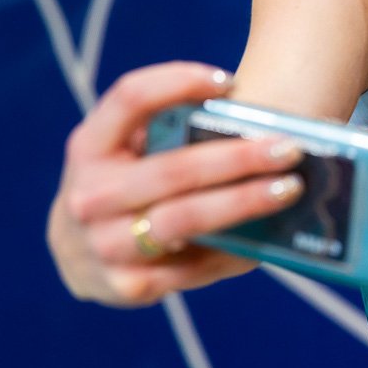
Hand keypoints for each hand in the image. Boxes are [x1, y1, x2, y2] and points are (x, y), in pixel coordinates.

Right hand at [48, 62, 304, 306]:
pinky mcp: (128, 286)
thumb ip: (167, 132)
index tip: (231, 82)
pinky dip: (233, 250)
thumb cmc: (123, 185)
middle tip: (289, 147)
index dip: (178, 82)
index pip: (129, 98)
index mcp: (89, 147)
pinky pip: (192, 265)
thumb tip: (251, 118)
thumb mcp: (125, 152)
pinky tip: (268, 238)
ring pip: (184, 219)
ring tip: (290, 188)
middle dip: (236, 157)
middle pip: (172, 168)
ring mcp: (103, 245)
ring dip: (242, 203)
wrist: (78, 253)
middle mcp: (89, 195)